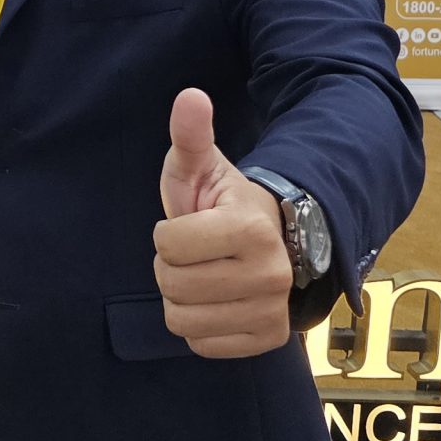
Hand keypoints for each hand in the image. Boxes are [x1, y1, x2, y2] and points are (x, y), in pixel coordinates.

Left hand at [152, 88, 292, 358]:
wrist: (274, 240)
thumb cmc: (224, 203)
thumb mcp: (201, 166)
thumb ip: (190, 135)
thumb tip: (190, 96)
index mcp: (250, 229)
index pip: (167, 246)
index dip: (167, 234)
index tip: (191, 224)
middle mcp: (269, 275)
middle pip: (172, 285)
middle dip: (171, 267)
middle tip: (196, 253)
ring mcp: (272, 311)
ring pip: (182, 321)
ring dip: (182, 298)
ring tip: (204, 275)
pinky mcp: (269, 340)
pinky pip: (202, 345)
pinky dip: (200, 326)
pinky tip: (216, 301)